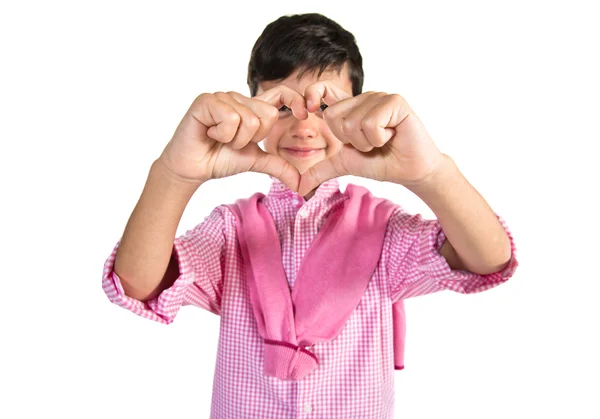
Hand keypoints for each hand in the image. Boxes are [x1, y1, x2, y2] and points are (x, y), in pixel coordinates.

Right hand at [158, 87, 307, 190]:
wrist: (192, 168)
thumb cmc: (219, 159)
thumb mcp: (255, 162)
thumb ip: (278, 166)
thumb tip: (301, 183)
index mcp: (252, 108)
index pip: (282, 93)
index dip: (296, 100)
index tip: (304, 114)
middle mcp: (239, 98)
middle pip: (268, 115)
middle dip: (253, 139)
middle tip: (232, 142)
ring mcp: (223, 97)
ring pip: (249, 120)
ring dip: (235, 140)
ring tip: (219, 139)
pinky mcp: (207, 100)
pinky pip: (231, 118)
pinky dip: (223, 134)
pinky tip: (209, 133)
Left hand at [298, 82, 445, 195]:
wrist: (409, 171)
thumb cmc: (381, 163)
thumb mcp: (344, 164)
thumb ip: (320, 170)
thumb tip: (297, 185)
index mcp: (350, 108)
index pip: (323, 90)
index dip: (313, 94)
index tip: (308, 109)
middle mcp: (363, 98)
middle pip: (334, 117)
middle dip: (350, 140)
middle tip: (370, 143)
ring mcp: (379, 97)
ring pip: (353, 122)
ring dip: (367, 142)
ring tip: (383, 140)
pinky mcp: (395, 102)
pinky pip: (370, 123)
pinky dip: (379, 138)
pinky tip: (392, 136)